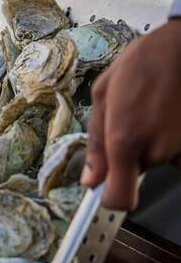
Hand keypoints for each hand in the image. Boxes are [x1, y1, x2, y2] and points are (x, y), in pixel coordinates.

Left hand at [81, 19, 180, 210]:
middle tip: (128, 119)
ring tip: (148, 109)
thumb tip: (90, 180)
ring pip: (154, 159)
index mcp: (124, 141)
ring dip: (148, 142)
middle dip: (126, 154)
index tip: (104, 188)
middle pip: (134, 173)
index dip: (110, 199)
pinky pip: (174, 151)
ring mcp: (179, 148)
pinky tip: (165, 112)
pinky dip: (167, 137)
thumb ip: (96, 143)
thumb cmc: (140, 64)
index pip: (120, 199)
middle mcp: (155, 151)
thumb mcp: (103, 96)